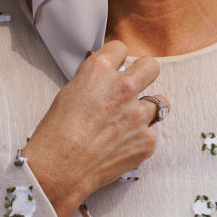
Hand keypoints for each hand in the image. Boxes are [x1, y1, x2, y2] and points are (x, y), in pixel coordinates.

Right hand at [21, 40, 169, 216]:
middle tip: (136, 86)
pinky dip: (139, 138)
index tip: (117, 67)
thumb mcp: (70, 92)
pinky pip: (151, 132)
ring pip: (160, 102)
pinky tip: (121, 145)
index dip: (117, 59)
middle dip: (145, 74)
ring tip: (129, 122)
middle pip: (151, 66)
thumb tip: (105, 79)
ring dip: (145, 110)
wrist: (59, 167)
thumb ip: (94, 81)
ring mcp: (138, 114)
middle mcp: (123, 87)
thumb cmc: (56, 132)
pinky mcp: (146, 139)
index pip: (120, 48)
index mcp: (99, 70)